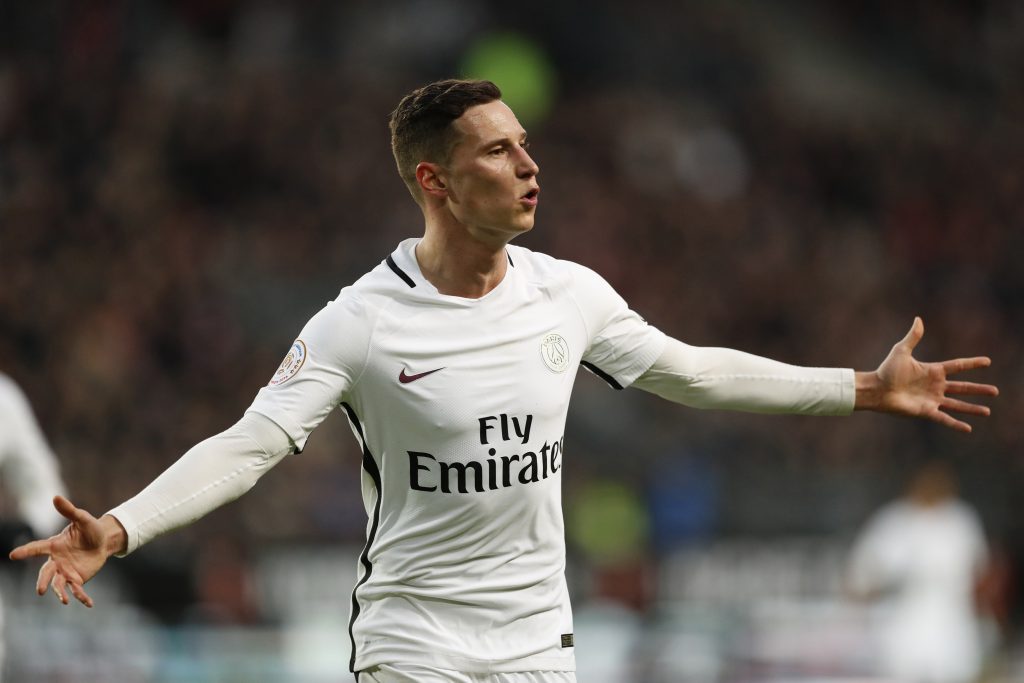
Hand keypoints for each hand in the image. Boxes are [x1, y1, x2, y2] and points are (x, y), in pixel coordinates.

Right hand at [8, 496, 126, 606]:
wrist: (103, 541)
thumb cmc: (90, 529)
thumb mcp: (82, 518)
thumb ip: (69, 510)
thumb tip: (56, 497)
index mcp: (54, 545)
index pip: (37, 548)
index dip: (26, 551)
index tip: (13, 555)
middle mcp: (57, 560)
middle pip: (46, 572)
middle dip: (43, 581)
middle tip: (40, 590)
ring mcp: (66, 571)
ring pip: (59, 584)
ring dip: (60, 592)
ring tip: (63, 600)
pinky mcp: (77, 578)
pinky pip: (77, 590)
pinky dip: (82, 597)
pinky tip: (89, 603)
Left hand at [856, 317, 998, 431]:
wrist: (876, 389)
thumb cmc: (886, 370)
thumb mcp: (901, 351)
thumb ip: (913, 337)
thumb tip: (918, 319)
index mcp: (932, 371)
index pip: (958, 366)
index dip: (972, 364)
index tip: (987, 361)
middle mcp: (935, 386)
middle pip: (962, 387)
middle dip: (978, 389)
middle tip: (995, 391)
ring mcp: (932, 400)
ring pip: (957, 404)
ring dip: (972, 408)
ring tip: (987, 411)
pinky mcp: (926, 411)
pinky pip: (944, 419)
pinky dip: (956, 424)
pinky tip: (968, 428)